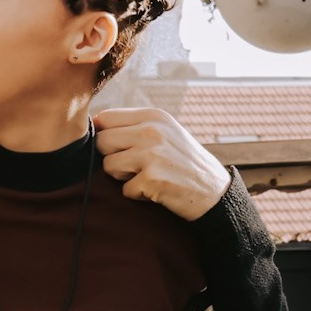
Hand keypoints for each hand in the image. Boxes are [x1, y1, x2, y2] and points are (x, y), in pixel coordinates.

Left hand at [93, 108, 230, 220]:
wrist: (215, 192)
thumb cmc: (184, 162)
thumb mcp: (166, 133)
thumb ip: (135, 126)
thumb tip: (95, 123)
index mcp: (153, 116)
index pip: (105, 118)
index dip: (107, 136)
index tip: (122, 148)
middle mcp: (152, 131)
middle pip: (102, 141)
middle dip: (113, 157)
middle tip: (136, 166)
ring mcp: (152, 154)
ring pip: (108, 166)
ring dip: (124, 178)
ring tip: (147, 176)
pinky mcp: (152, 179)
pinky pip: (125, 190)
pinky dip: (138, 194)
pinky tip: (157, 190)